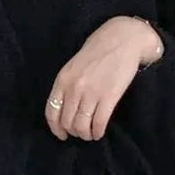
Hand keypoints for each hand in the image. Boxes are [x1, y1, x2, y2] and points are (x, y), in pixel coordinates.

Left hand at [46, 17, 161, 141]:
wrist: (122, 39)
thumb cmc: (98, 52)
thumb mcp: (73, 66)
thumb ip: (67, 86)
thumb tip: (65, 112)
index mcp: (63, 80)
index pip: (52, 112)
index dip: (56, 128)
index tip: (62, 135)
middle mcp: (74, 88)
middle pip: (67, 122)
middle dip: (74, 132)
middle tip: (81, 132)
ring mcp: (91, 93)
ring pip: (82, 126)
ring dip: (86, 135)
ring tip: (91, 134)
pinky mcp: (108, 96)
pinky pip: (99, 123)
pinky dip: (98, 132)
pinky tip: (99, 132)